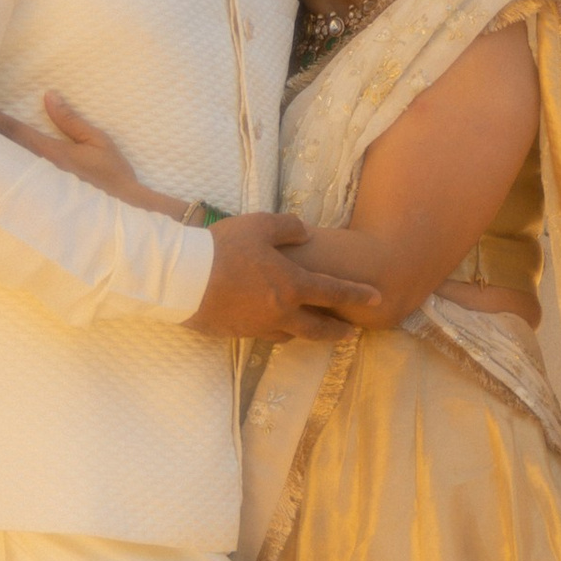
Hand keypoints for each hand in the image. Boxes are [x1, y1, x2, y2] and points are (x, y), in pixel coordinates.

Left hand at [0, 90, 150, 204]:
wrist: (121, 217)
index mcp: (50, 153)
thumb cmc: (113, 178)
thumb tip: (49, 96)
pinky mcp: (36, 203)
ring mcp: (35, 189)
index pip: (13, 130)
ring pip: (1, 167)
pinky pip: (10, 183)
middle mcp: (37, 171)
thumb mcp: (98, 142)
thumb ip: (70, 120)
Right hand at [190, 211, 383, 339]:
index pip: (333, 292)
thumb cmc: (223, 248)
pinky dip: (276, 331)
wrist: (182, 279)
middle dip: (337, 332)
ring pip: (290, 336)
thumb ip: (288, 227)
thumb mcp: (259, 224)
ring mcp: (258, 327)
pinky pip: (265, 335)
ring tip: (312, 328)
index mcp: (290, 285)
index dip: (358, 295)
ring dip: (306, 333)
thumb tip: (305, 233)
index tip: (378, 298)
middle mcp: (280, 312)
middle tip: (351, 333)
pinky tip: (273, 323)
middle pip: (317, 329)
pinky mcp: (237, 333)